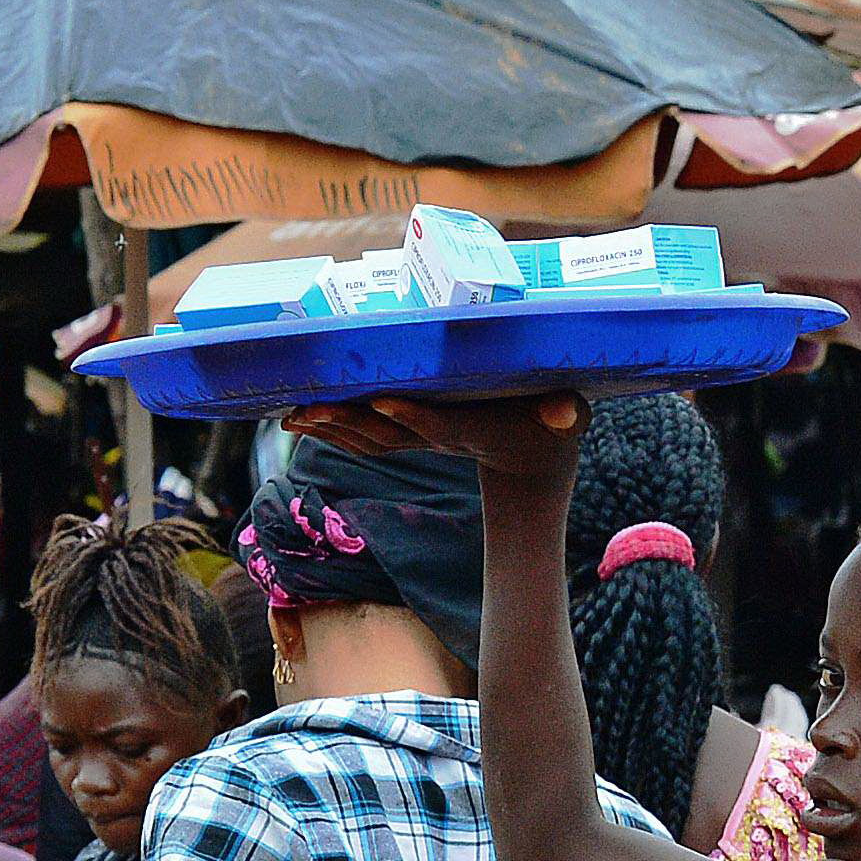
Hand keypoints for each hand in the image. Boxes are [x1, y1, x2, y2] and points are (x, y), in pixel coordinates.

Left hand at [282, 388, 585, 485]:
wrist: (535, 458)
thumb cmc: (551, 428)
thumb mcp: (568, 418)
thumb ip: (566, 413)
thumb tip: (565, 412)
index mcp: (475, 430)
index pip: (440, 426)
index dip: (412, 417)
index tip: (381, 402)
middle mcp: (442, 439)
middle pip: (389, 437)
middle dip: (348, 424)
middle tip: (308, 410)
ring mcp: (424, 441)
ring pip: (370, 442)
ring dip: (331, 429)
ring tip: (292, 415)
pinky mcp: (413, 438)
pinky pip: (365, 440)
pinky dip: (333, 431)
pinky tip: (301, 418)